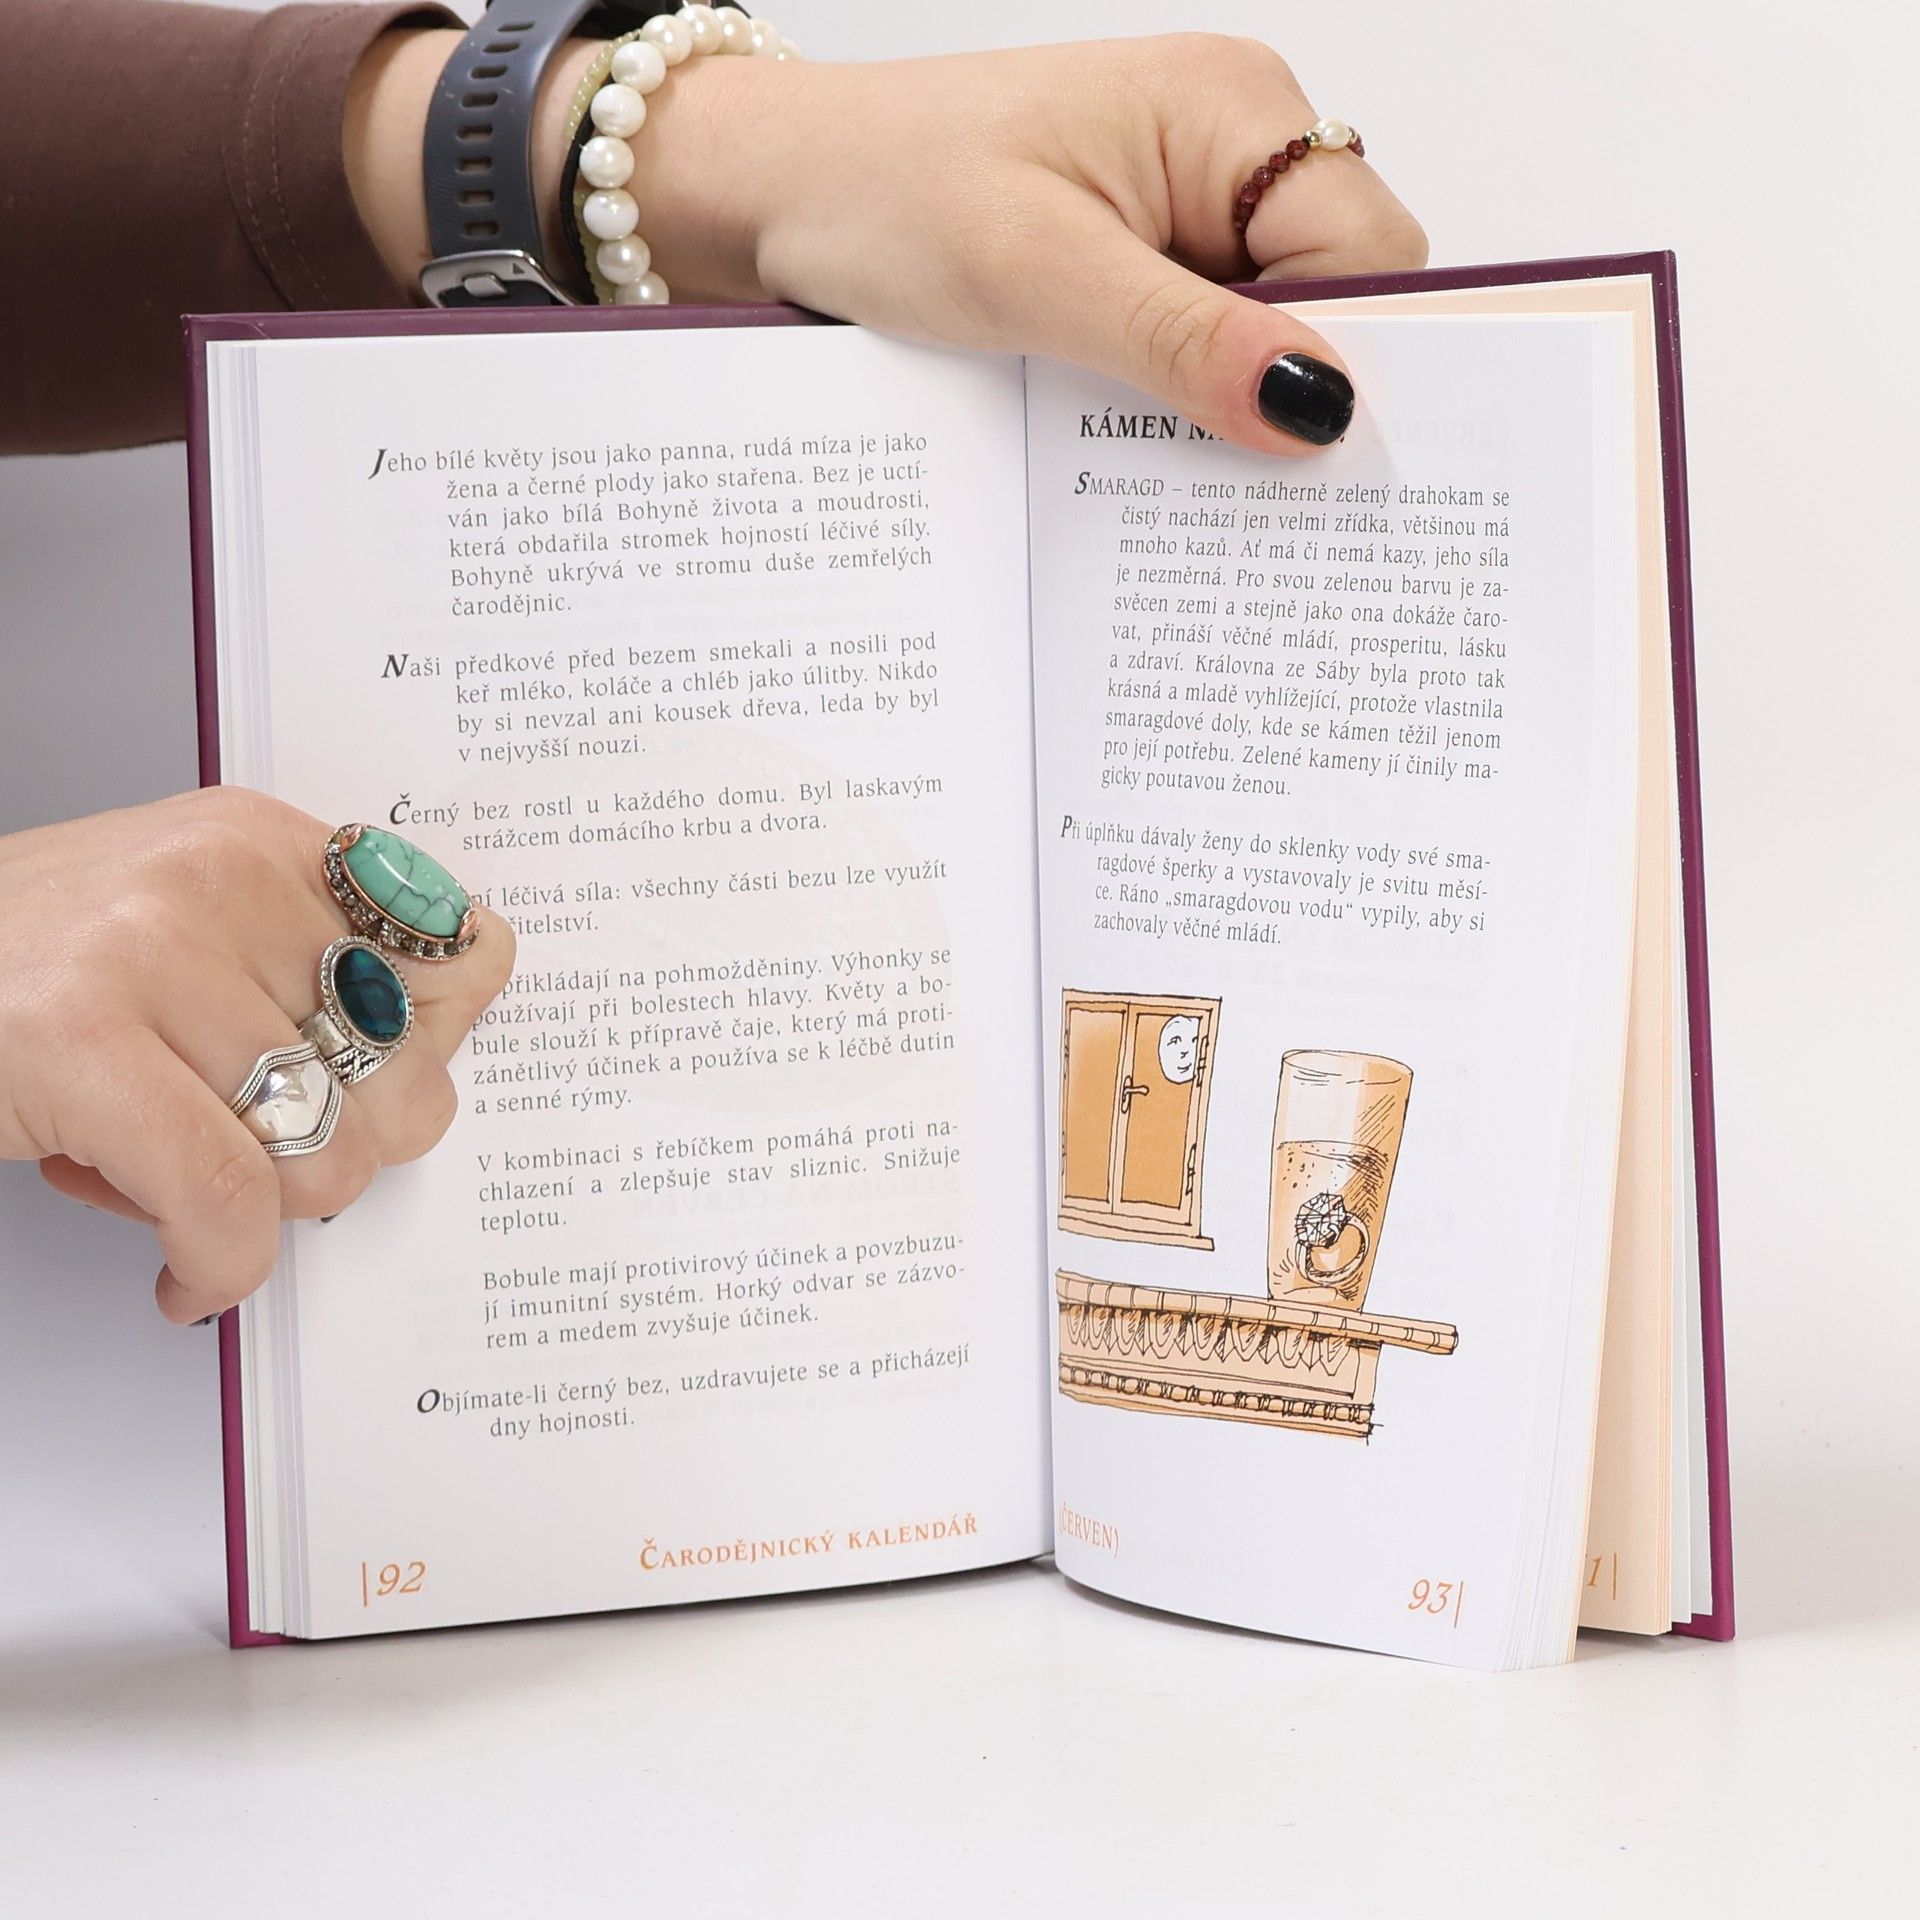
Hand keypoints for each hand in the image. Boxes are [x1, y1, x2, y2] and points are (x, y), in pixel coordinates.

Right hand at [0, 789, 513, 1321]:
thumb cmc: (14, 972)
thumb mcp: (177, 932)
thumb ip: (297, 969)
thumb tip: (437, 1049)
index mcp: (256, 843)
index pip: (452, 947)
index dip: (445, 1051)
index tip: (399, 1100)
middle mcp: (217, 875)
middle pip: (401, 1072)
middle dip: (343, 1154)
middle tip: (270, 1168)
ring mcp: (147, 949)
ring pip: (320, 1150)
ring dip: (261, 1220)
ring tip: (187, 1198)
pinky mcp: (80, 1038)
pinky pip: (225, 1199)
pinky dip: (219, 1267)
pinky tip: (186, 1276)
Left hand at [703, 36, 1427, 451]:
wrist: (779, 191)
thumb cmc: (884, 191)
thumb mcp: (1036, 274)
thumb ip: (1181, 339)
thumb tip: (1315, 404)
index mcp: (1231, 109)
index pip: (1371, 246)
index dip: (1356, 352)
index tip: (1304, 450)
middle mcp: (1229, 148)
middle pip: (1335, 292)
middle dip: (1294, 387)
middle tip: (1236, 479)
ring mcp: (1187, 206)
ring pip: (1270, 330)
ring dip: (1230, 403)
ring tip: (1167, 460)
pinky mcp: (1144, 259)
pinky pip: (1203, 342)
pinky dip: (1182, 399)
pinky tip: (1137, 439)